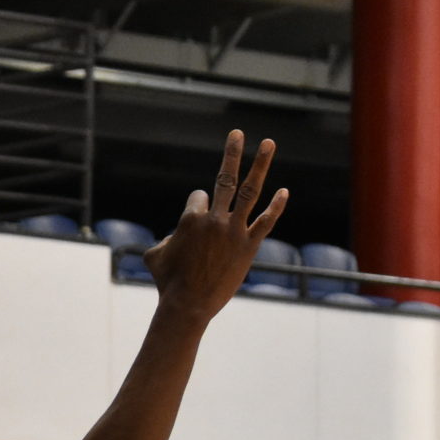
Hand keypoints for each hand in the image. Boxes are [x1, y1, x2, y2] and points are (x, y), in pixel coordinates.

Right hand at [141, 130, 288, 321]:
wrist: (188, 306)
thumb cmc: (168, 282)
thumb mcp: (154, 257)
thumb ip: (162, 241)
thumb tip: (169, 240)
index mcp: (190, 218)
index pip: (197, 197)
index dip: (196, 209)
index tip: (196, 231)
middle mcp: (214, 219)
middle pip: (224, 178)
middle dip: (232, 153)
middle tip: (238, 133)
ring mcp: (233, 231)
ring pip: (249, 191)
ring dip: (260, 165)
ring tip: (269, 143)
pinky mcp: (249, 246)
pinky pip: (265, 222)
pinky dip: (275, 207)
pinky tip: (284, 192)